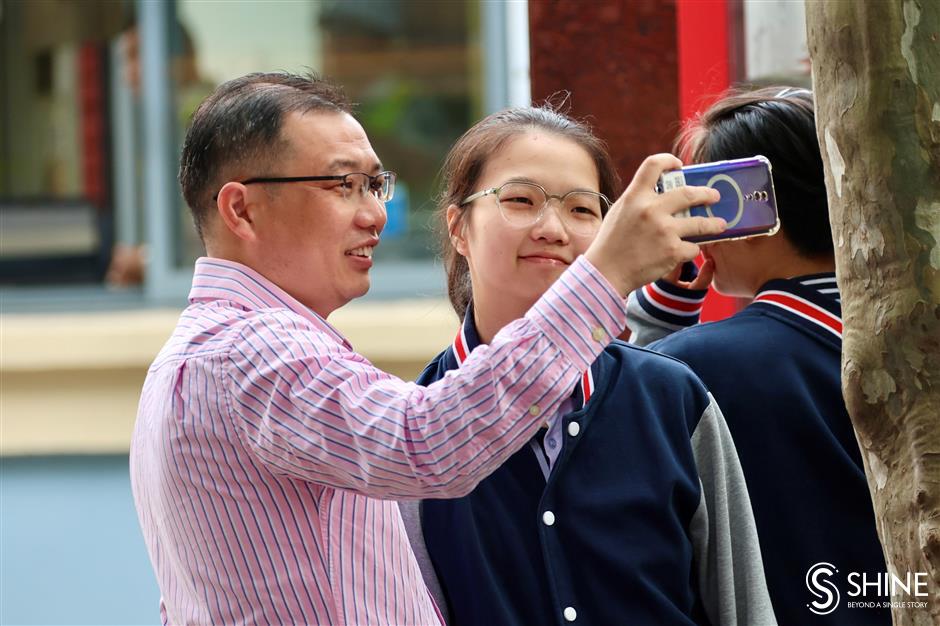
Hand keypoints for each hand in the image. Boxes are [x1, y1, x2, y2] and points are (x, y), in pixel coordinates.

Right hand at [585, 154, 724, 296]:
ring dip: (713, 223)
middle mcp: (651, 210)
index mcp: (635, 197)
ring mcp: (664, 231)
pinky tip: (686, 252)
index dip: (669, 161)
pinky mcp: (673, 251)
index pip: (654, 165)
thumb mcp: (619, 212)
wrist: (606, 273)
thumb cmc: (611, 243)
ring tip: (720, 224)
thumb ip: (639, 200)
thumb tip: (660, 193)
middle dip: (707, 194)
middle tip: (714, 196)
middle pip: (689, 193)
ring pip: (700, 223)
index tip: (679, 166)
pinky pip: (693, 247)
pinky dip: (691, 250)